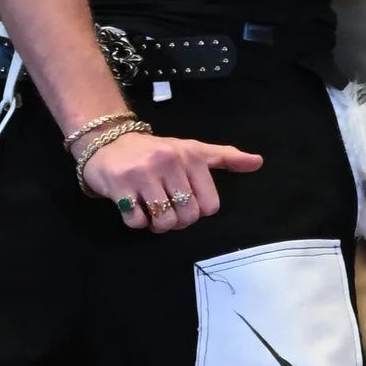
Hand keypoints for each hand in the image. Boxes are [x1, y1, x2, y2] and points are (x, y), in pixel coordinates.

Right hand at [75, 122, 262, 233]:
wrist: (107, 141)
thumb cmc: (155, 151)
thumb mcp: (193, 150)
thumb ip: (226, 157)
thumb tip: (258, 162)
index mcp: (191, 156)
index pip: (209, 206)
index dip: (196, 211)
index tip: (183, 200)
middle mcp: (168, 162)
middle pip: (187, 217)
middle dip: (176, 220)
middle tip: (165, 207)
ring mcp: (142, 174)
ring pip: (163, 221)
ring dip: (157, 224)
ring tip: (149, 209)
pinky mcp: (119, 185)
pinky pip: (137, 221)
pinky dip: (136, 221)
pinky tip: (132, 205)